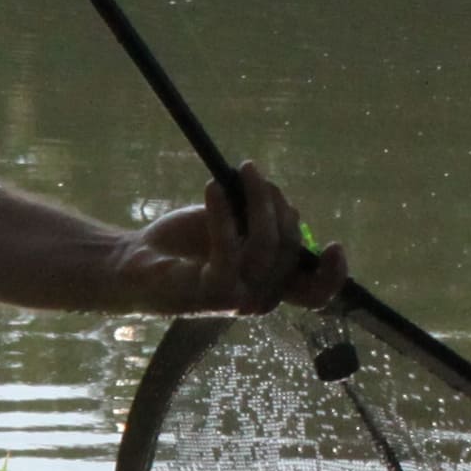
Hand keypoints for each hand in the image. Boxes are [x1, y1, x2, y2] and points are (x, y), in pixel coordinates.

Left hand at [114, 162, 345, 315]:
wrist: (135, 264)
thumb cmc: (185, 245)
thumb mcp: (232, 228)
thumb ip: (261, 221)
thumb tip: (281, 203)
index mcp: (272, 287)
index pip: (316, 293)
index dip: (334, 274)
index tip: (334, 244)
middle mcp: (260, 299)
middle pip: (290, 247)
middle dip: (275, 202)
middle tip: (251, 171)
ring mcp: (237, 299)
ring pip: (266, 244)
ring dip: (257, 198)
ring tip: (241, 170)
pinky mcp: (211, 292)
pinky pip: (230, 247)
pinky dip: (224, 212)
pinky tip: (212, 187)